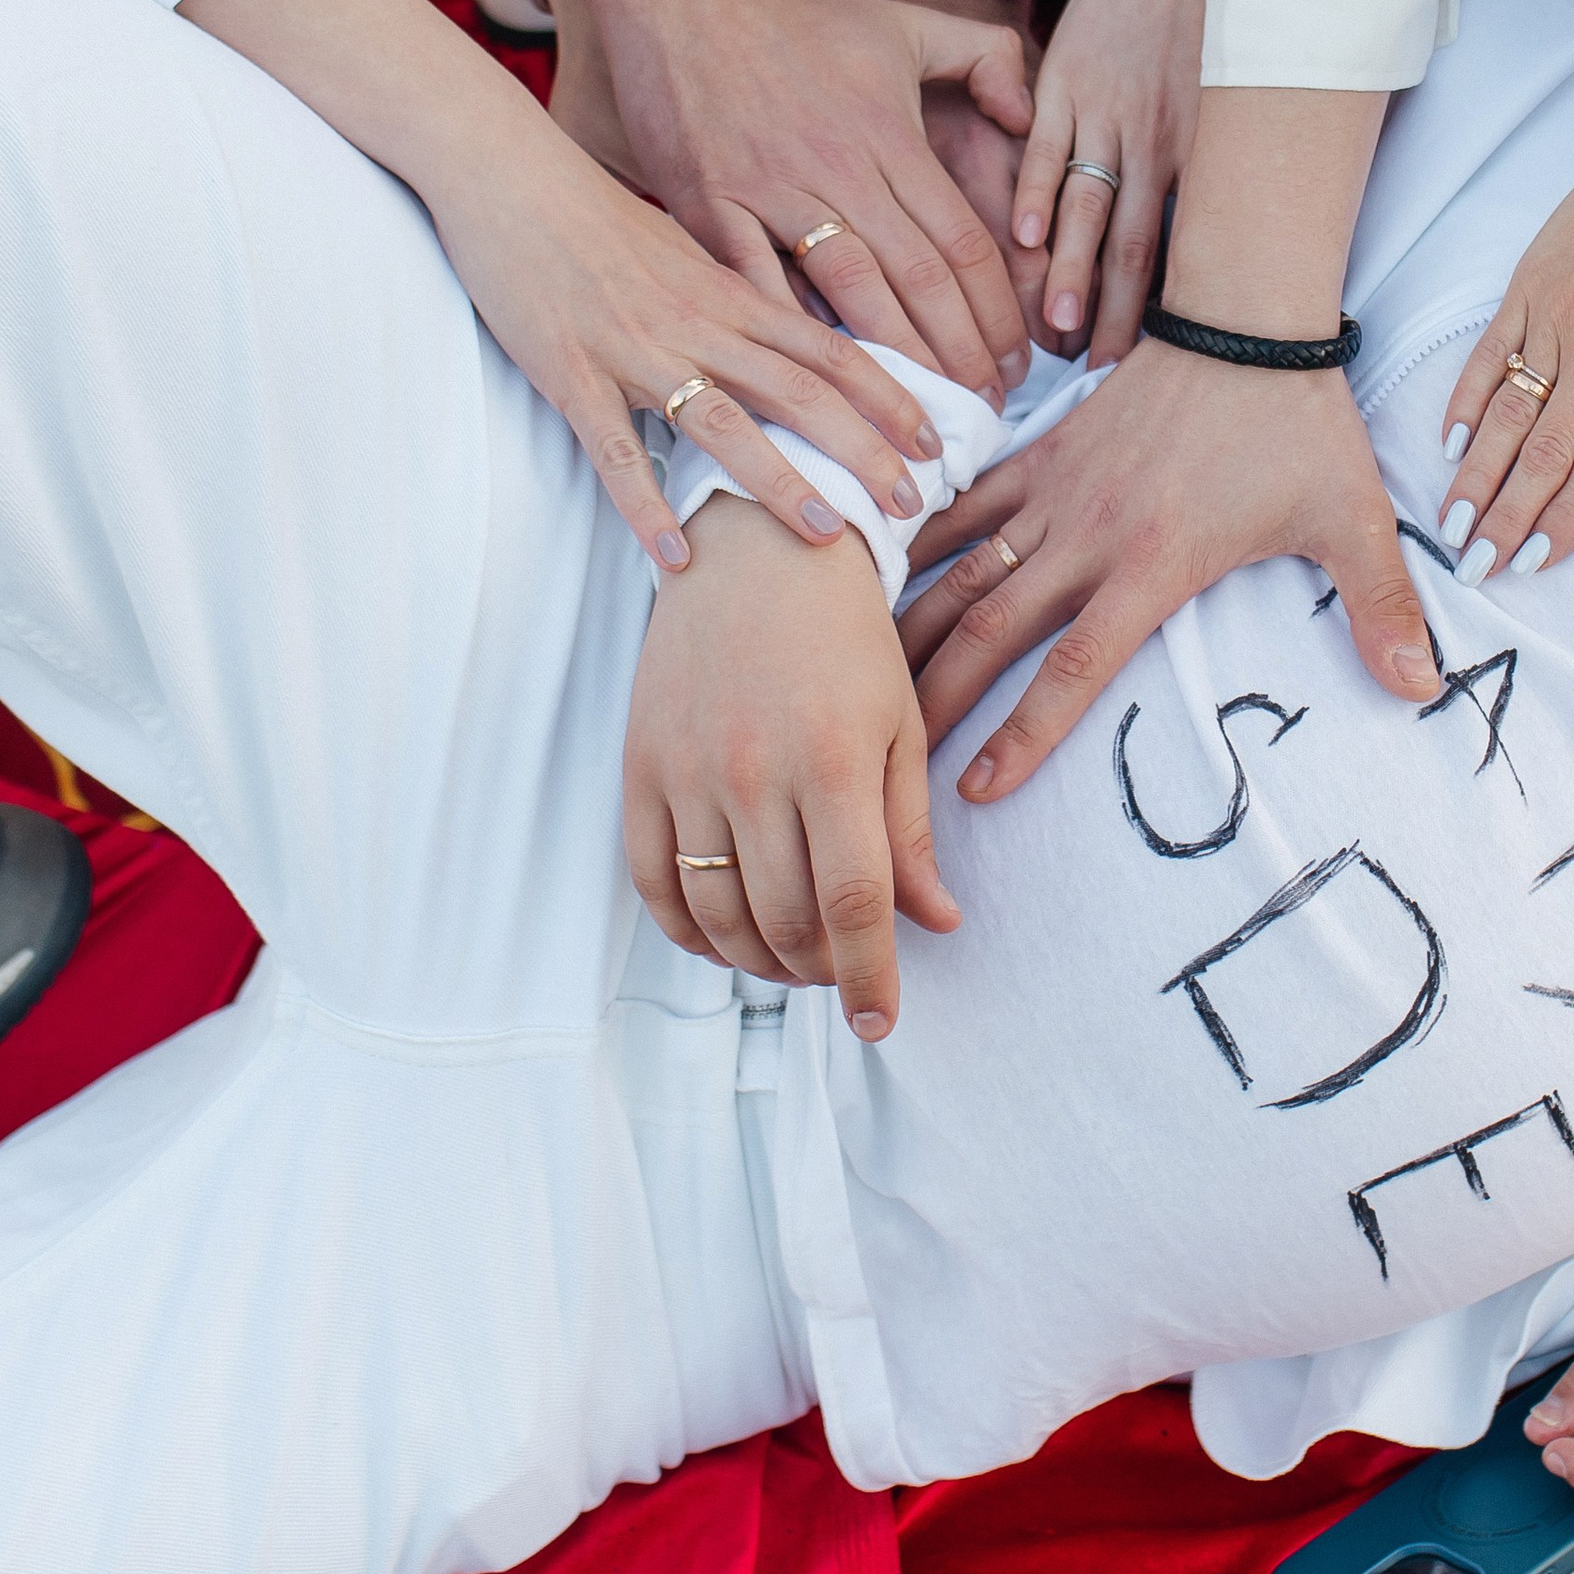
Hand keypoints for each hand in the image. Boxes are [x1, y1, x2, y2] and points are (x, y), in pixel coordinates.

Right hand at [426, 128, 946, 569]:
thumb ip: (740, 300)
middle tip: (916, 504)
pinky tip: (677, 556)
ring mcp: (634, 348)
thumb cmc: (595, 214)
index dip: (890, 398)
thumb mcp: (687, 251)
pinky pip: (615, 449)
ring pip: (722, 422)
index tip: (936, 443)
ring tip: (829, 536)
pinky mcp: (570, 372)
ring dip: (780, 481)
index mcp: (731, 292)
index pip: (832, 349)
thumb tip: (793, 343)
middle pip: (800, 391)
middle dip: (864, 450)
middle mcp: (697, 320)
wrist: (504, 171)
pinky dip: (646, 505)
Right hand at [597, 0, 1036, 407]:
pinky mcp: (708, 206)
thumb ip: (981, 57)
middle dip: (959, 355)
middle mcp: (838, 168)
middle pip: (917, 281)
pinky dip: (787, 337)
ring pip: (848, 294)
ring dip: (893, 364)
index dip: (996, 311)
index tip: (1017, 361)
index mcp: (889, 136)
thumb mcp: (902, 23)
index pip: (962, 242)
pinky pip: (755, 286)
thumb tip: (1030, 112)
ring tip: (920, 421)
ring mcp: (770, 190)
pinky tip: (817, 390)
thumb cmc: (792, 14)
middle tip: (984, 411)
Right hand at [624, 492, 958, 1033]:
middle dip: (822, 970)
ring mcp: (687, 771)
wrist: (757, 551)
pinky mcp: (639, 766)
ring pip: (716, 914)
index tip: (879, 1021)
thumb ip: (911, 832)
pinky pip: (650, 880)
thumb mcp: (901, 726)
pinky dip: (686, 929)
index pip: (854, 905)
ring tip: (795, 959)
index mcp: (833, 760)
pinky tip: (725, 937)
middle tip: (845, 974)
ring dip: (758, 960)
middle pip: (783, 922)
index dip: (869, 977)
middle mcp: (753, 772)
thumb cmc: (848, 636)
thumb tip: (934, 924)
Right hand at [896, 339, 1439, 795]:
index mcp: (1154, 564)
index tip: (976, 790)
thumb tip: (1424, 689)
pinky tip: (871, 572)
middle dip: (935, 700)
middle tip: (888, 759)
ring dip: (908, 629)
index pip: (1073, 669)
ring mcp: (1057, 490)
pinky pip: (965, 501)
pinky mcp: (1043, 450)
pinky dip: (918, 537)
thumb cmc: (1300, 424)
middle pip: (990, 632)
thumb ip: (1384, 610)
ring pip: (961, 571)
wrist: (1248, 316)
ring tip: (862, 683)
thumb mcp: (1354, 521)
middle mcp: (1089, 535)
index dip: (1023, 735)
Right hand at [1009, 0, 1206, 362]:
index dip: (1151, 309)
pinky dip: (1037, 192)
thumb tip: (1186, 238)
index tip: (1133, 360)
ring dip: (1071, 269)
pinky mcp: (1065, 81)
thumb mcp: (1211, 105)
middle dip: (1111, 310)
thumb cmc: (1202, 29)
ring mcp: (1105, 113)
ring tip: (1056, 325)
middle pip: (1130, 244)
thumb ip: (1191, 169)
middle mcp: (1152, 142)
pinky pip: (1047, 147)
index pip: (1169, 250)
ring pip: (1089, 205)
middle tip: (1091, 368)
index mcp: (1189, 155)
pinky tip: (1028, 238)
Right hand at [1435, 97, 1573, 580]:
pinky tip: (1450, 442)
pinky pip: (1489, 355)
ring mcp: (1557, 318)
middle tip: (1474, 566)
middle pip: (1543, 454)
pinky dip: (1466, 399)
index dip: (1565, 520)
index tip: (1533, 562)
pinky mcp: (1529, 287)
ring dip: (1475, 473)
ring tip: (1448, 521)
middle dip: (1505, 517)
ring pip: (1507, 413)